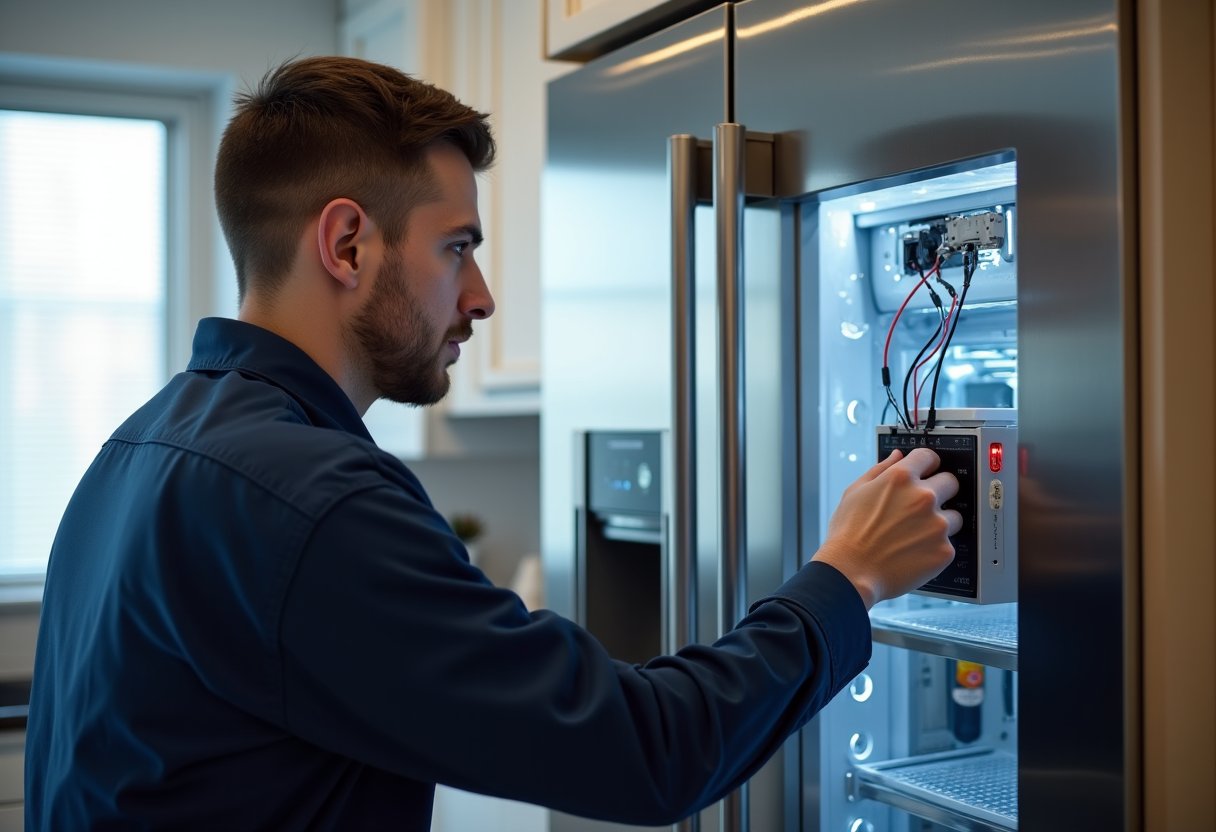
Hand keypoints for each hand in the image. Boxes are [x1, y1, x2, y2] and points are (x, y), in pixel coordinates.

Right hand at [811, 448, 961, 608]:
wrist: (850, 572)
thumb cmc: (847, 534)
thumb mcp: (854, 492)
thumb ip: (880, 469)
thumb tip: (897, 456)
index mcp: (900, 478)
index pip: (929, 457)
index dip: (926, 464)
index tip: (926, 472)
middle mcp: (923, 497)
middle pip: (951, 482)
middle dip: (940, 491)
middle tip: (922, 507)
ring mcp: (937, 525)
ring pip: (954, 516)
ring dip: (940, 522)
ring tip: (915, 535)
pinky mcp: (944, 550)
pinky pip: (948, 544)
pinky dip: (935, 548)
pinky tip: (914, 552)